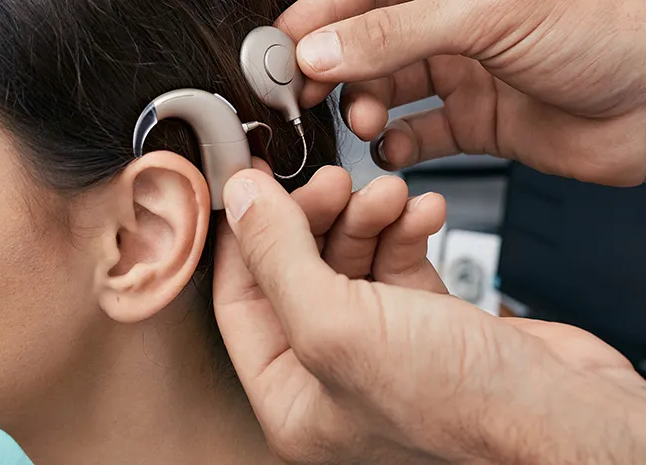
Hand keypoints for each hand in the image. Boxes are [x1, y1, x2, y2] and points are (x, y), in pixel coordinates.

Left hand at [213, 169, 645, 463]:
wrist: (567, 415)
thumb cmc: (462, 406)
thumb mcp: (339, 325)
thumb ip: (278, 258)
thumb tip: (242, 202)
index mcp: (291, 397)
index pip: (240, 301)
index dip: (245, 238)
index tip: (253, 185)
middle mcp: (330, 376)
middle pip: (296, 272)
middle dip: (316, 217)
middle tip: (332, 181)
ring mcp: (381, 349)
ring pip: (351, 261)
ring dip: (367, 217)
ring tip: (389, 194)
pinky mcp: (427, 325)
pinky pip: (398, 262)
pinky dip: (407, 230)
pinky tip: (422, 212)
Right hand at [275, 0, 645, 186]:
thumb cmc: (611, 27)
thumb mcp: (488, 13)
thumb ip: (395, 31)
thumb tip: (319, 49)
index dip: (308, 25)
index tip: (273, 58)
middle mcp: (447, 23)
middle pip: (360, 46)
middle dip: (328, 73)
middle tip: (305, 99)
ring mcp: (463, 72)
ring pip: (385, 93)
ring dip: (365, 112)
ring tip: (369, 125)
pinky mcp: (479, 121)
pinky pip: (421, 137)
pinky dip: (400, 150)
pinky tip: (397, 154)